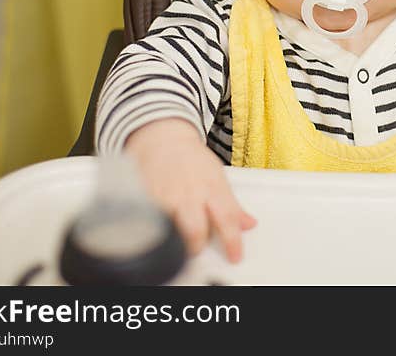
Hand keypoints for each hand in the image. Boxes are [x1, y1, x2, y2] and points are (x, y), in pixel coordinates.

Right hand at [125, 118, 256, 260]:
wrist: (164, 139)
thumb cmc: (192, 159)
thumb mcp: (218, 177)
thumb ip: (232, 205)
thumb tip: (249, 224)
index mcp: (213, 188)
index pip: (227, 218)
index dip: (232, 241)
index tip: (235, 256)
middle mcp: (190, 193)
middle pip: (196, 229)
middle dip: (197, 246)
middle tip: (198, 248)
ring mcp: (166, 196)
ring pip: (171, 229)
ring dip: (176, 241)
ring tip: (178, 240)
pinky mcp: (146, 198)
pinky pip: (152, 222)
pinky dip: (157, 229)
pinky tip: (160, 228)